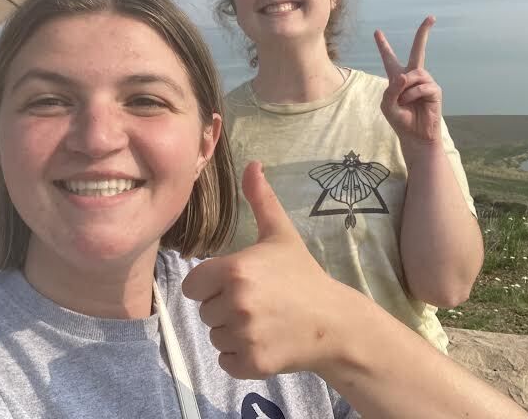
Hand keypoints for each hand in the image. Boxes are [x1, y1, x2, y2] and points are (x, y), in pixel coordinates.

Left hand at [182, 162, 345, 378]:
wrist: (334, 322)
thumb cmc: (302, 275)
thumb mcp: (280, 234)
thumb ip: (260, 200)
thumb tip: (252, 164)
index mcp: (234, 269)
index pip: (193, 285)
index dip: (211, 284)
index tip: (237, 283)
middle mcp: (236, 302)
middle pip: (205, 311)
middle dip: (224, 308)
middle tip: (257, 302)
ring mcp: (244, 335)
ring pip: (215, 336)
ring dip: (232, 333)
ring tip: (263, 321)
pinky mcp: (253, 363)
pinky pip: (226, 361)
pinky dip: (239, 357)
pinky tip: (263, 342)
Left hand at [374, 16, 442, 145]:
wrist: (415, 135)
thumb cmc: (400, 120)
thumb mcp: (387, 105)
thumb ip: (391, 89)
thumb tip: (406, 75)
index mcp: (396, 79)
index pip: (389, 58)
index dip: (383, 45)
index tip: (377, 32)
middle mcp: (412, 76)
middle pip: (418, 50)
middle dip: (423, 33)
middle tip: (430, 17)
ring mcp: (425, 82)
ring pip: (415, 74)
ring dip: (406, 88)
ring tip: (404, 101)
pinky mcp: (435, 90)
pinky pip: (422, 86)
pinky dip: (413, 95)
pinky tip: (412, 103)